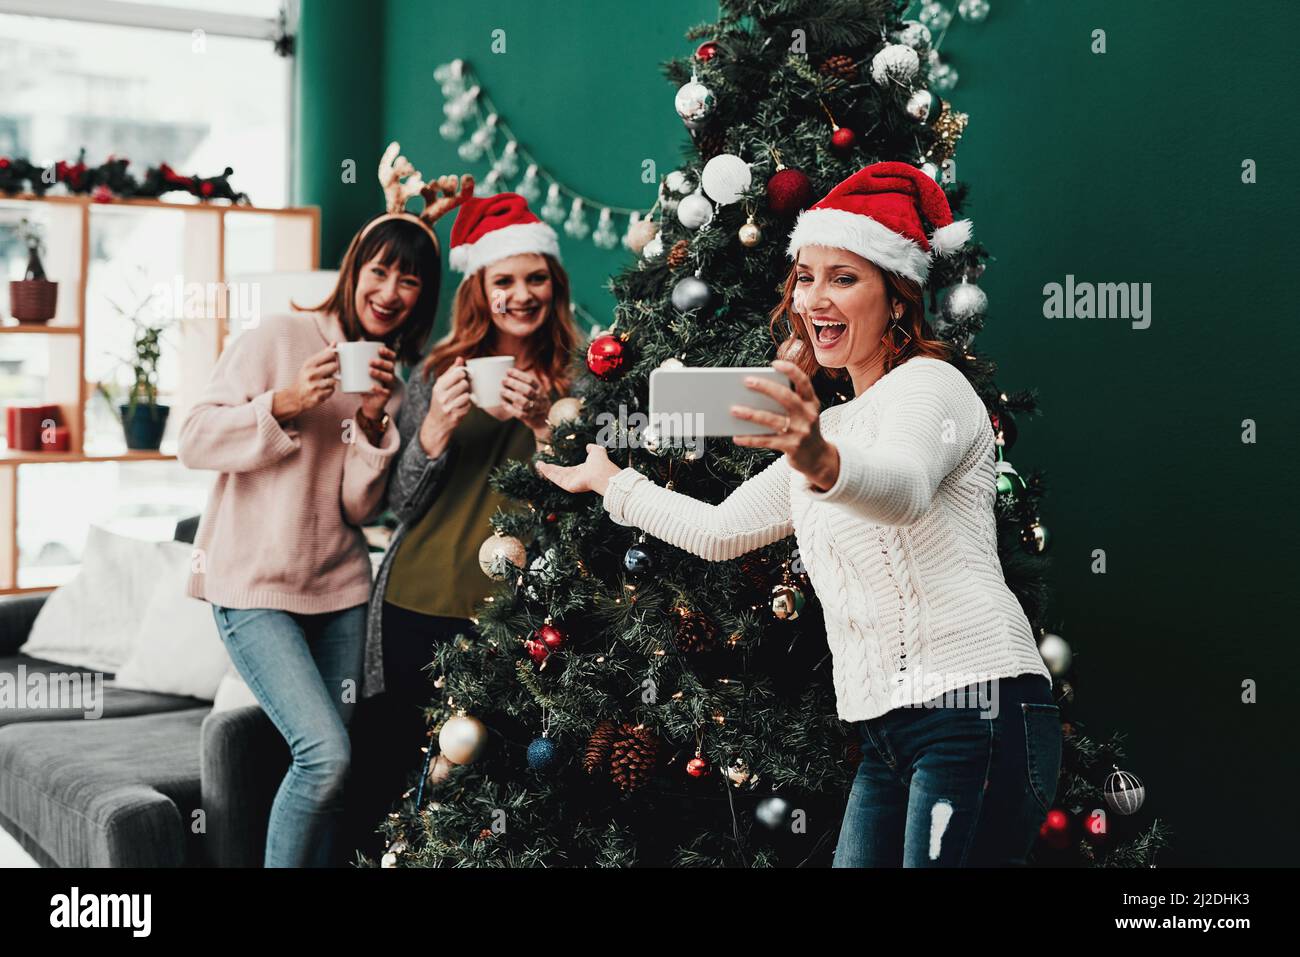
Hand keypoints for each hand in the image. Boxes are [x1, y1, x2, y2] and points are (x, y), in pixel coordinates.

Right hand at [274, 344, 338, 420]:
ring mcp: (315, 386)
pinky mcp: (318, 396)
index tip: (333, 359)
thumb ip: (323, 354)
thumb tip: (335, 343)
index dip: (335, 356)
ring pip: (334, 380)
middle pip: (335, 366)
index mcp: (309, 364)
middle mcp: (311, 374)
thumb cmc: (305, 378)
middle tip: (329, 372)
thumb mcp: (310, 364)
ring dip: (332, 381)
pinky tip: (322, 390)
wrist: (295, 397)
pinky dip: (329, 390)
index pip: (330, 354)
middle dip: (334, 369)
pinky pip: (332, 391)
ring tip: (324, 382)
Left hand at [359, 345, 397, 419]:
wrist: (370, 402)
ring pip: (389, 377)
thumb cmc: (364, 383)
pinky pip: (385, 392)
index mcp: (386, 367)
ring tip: (369, 371)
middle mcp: (390, 375)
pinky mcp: (386, 395)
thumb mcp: (360, 372)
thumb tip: (335, 350)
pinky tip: (371, 387)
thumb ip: (352, 362)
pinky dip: (378, 389)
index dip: (388, 352)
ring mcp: (389, 385)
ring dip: (380, 373)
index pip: (391, 357)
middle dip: (381, 362)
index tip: (379, 349)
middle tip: (370, 361)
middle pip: (390, 366)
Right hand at [419, 356, 470, 457]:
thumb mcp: (442, 385)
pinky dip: (467, 406)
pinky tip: (461, 406)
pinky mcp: (455, 416)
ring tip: (461, 397)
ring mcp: (448, 407)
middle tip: (462, 389)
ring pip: (467, 395)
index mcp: (438, 387)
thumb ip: (451, 372)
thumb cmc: (441, 400)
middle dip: (465, 386)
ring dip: (467, 396)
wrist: (437, 422)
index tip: (462, 377)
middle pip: (464, 384)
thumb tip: (460, 358)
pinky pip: (468, 406)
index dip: (463, 374)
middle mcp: (442, 396)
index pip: (457, 374)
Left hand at [500, 366, 550, 436]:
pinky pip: (520, 414)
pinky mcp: (529, 417)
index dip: (519, 375)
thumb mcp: (532, 389)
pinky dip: (510, 409)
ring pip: (524, 402)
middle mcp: (538, 398)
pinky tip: (503, 403)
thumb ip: (522, 383)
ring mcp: (534, 408)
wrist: (542, 417)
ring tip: (502, 391)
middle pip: (528, 390)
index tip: (508, 371)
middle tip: (503, 380)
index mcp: (539, 389)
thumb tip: (505, 374)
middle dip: (515, 384)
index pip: (530, 380)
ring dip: (512, 396)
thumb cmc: (532, 399)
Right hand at [535, 443, 621, 495]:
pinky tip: (542, 468)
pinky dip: (548, 473)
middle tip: (539, 464)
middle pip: (558, 473)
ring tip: (538, 464)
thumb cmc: (602, 463)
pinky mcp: (569, 486)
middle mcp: (575, 478)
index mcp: (581, 471)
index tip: (549, 464)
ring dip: (546, 470)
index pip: (566, 470)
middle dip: (548, 469)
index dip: (557, 467)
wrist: (603, 473)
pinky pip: (556, 479)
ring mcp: (571, 482)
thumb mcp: (597, 451)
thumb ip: (592, 448)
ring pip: (556, 476)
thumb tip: (589, 446)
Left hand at [730, 359, 839, 490]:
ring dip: (751, 414)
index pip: (803, 381)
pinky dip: (750, 439)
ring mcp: (800, 432)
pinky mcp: (792, 447)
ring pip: (772, 420)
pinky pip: (766, 441)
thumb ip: (785, 404)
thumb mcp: (802, 414)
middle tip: (746, 381)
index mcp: (811, 402)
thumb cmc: (802, 430)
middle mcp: (807, 415)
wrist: (817, 458)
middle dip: (765, 387)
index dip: (790, 371)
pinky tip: (737, 437)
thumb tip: (751, 397)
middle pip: (785, 397)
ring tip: (733, 409)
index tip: (774, 364)